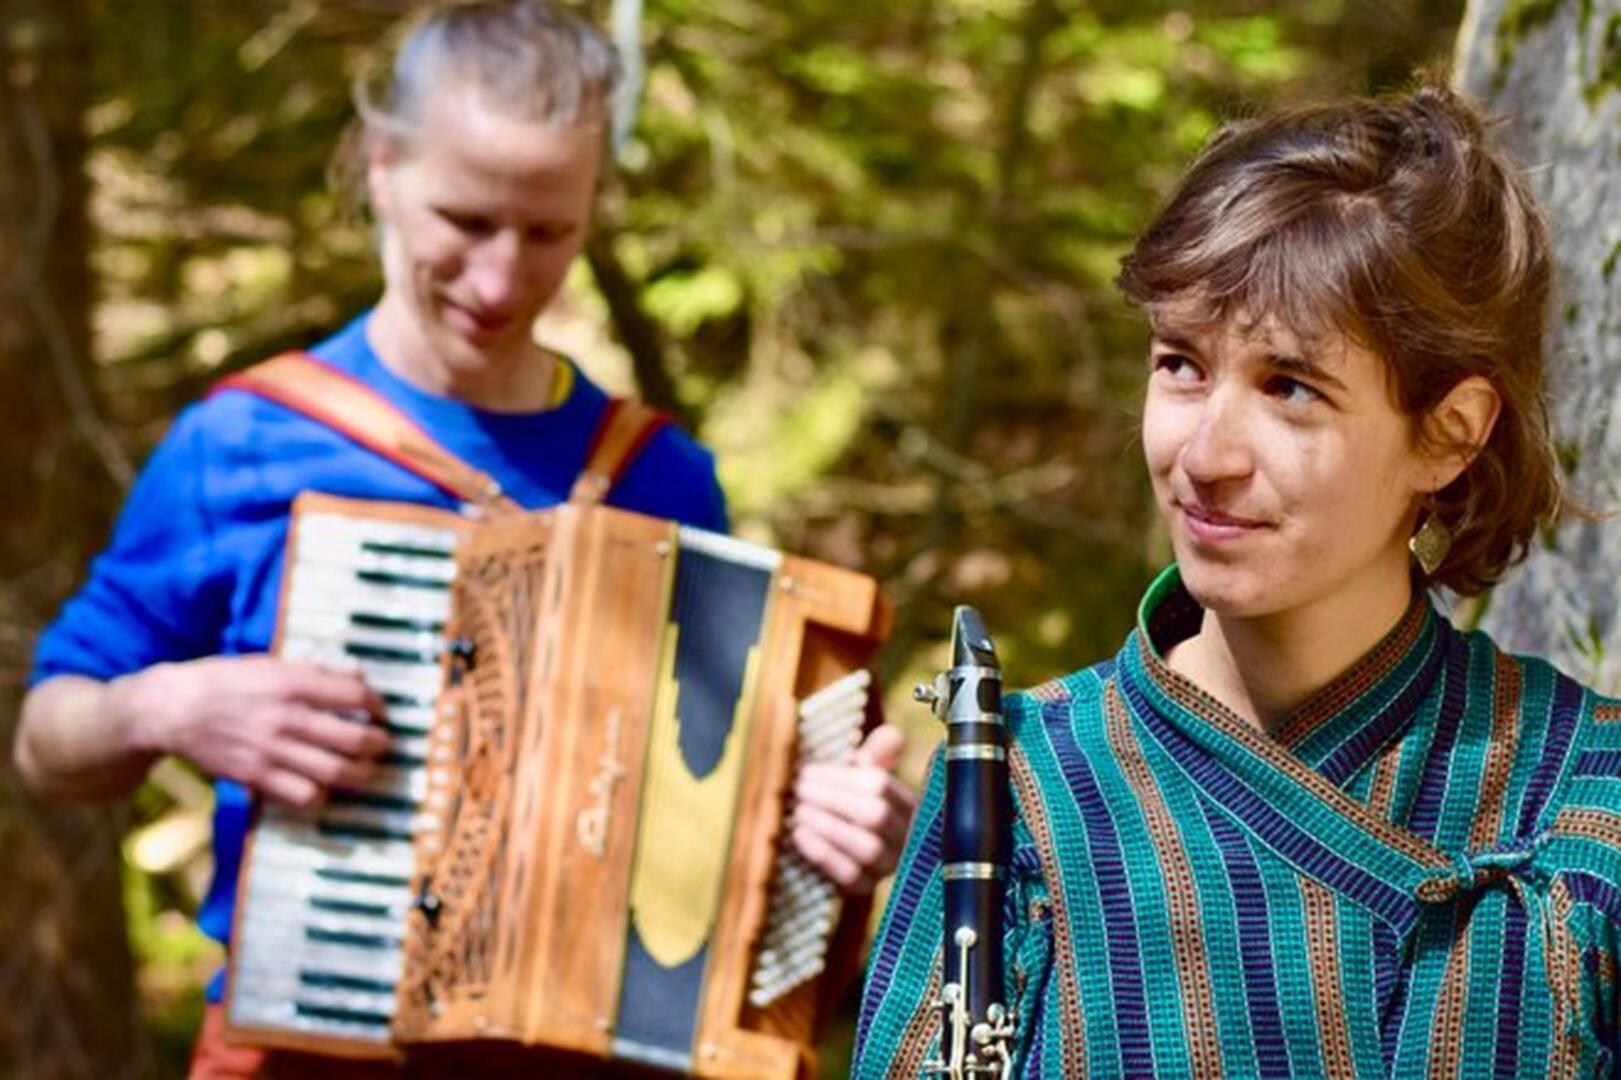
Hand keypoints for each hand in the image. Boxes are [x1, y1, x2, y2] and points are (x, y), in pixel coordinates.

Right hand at [116, 655, 388, 808]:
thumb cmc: (224, 681)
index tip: (380, 711)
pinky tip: (325, 786)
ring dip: (361, 774)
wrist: (170, 708)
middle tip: (383, 744)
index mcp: (292, 682)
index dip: (377, 704)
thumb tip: (358, 677)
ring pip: (335, 772)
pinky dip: (321, 794)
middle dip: (379, 745)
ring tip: (367, 770)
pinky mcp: (255, 776)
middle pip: (353, 739)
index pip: (355, 694)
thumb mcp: (270, 664)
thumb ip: (314, 672)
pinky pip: (303, 795)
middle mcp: (286, 717)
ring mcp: (271, 750)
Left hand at [791, 724, 918, 894]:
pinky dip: (823, 854)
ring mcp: (889, 865)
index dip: (842, 776)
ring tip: (798, 811)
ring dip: (828, 827)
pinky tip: (800, 835)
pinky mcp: (868, 888)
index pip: (880, 784)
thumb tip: (890, 736)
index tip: (808, 771)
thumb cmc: (859, 802)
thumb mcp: (870, 774)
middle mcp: (906, 835)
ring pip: (867, 848)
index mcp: (907, 801)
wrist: (853, 849)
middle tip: (799, 789)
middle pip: (876, 815)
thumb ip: (878, 753)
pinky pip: (851, 877)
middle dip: (833, 800)